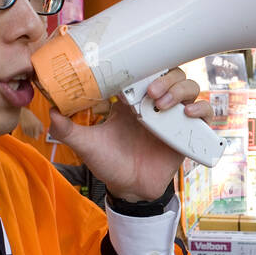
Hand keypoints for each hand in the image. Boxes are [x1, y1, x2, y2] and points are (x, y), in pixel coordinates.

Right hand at [18, 106, 44, 138]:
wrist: (25, 113)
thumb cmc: (33, 118)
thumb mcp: (39, 122)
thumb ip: (41, 128)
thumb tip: (42, 133)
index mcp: (37, 125)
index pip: (36, 135)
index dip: (36, 137)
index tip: (36, 138)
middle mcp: (32, 126)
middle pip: (32, 136)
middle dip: (33, 135)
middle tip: (33, 133)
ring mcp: (27, 127)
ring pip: (28, 135)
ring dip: (29, 134)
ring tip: (30, 130)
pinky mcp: (23, 127)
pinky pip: (25, 133)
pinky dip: (26, 132)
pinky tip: (27, 129)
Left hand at [47, 67, 208, 201]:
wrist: (128, 189)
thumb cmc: (109, 164)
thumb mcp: (86, 144)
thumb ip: (68, 128)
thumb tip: (50, 110)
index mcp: (133, 99)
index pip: (146, 69)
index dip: (145, 64)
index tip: (133, 72)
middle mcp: (156, 104)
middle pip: (172, 73)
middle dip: (164, 78)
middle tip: (149, 93)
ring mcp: (174, 117)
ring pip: (190, 88)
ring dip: (179, 91)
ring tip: (161, 107)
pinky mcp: (188, 133)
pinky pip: (205, 114)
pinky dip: (201, 109)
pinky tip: (188, 115)